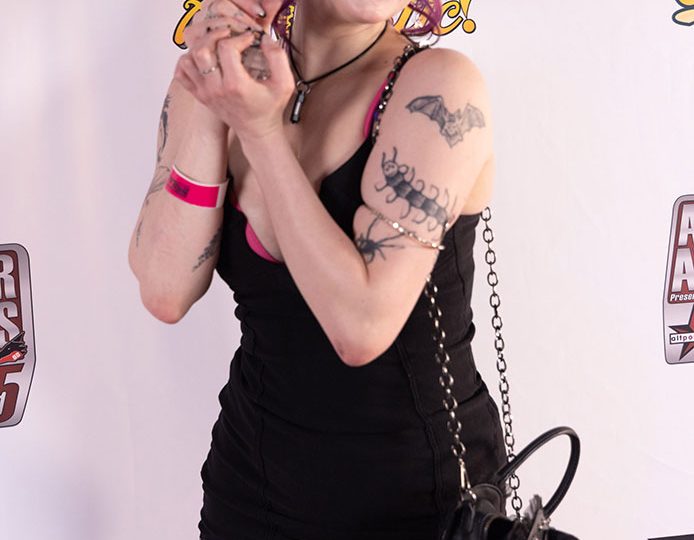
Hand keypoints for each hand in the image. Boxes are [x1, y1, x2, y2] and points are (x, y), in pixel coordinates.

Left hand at [174, 0, 294, 141]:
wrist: (257, 131)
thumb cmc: (270, 108)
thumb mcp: (285, 84)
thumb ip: (278, 58)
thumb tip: (264, 39)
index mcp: (236, 85)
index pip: (227, 48)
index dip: (239, 36)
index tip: (249, 38)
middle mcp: (216, 89)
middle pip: (202, 50)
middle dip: (215, 36)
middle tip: (228, 35)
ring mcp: (205, 93)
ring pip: (188, 60)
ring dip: (200, 47)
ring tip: (215, 46)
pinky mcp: (200, 95)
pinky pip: (181, 74)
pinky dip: (187, 62)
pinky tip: (202, 59)